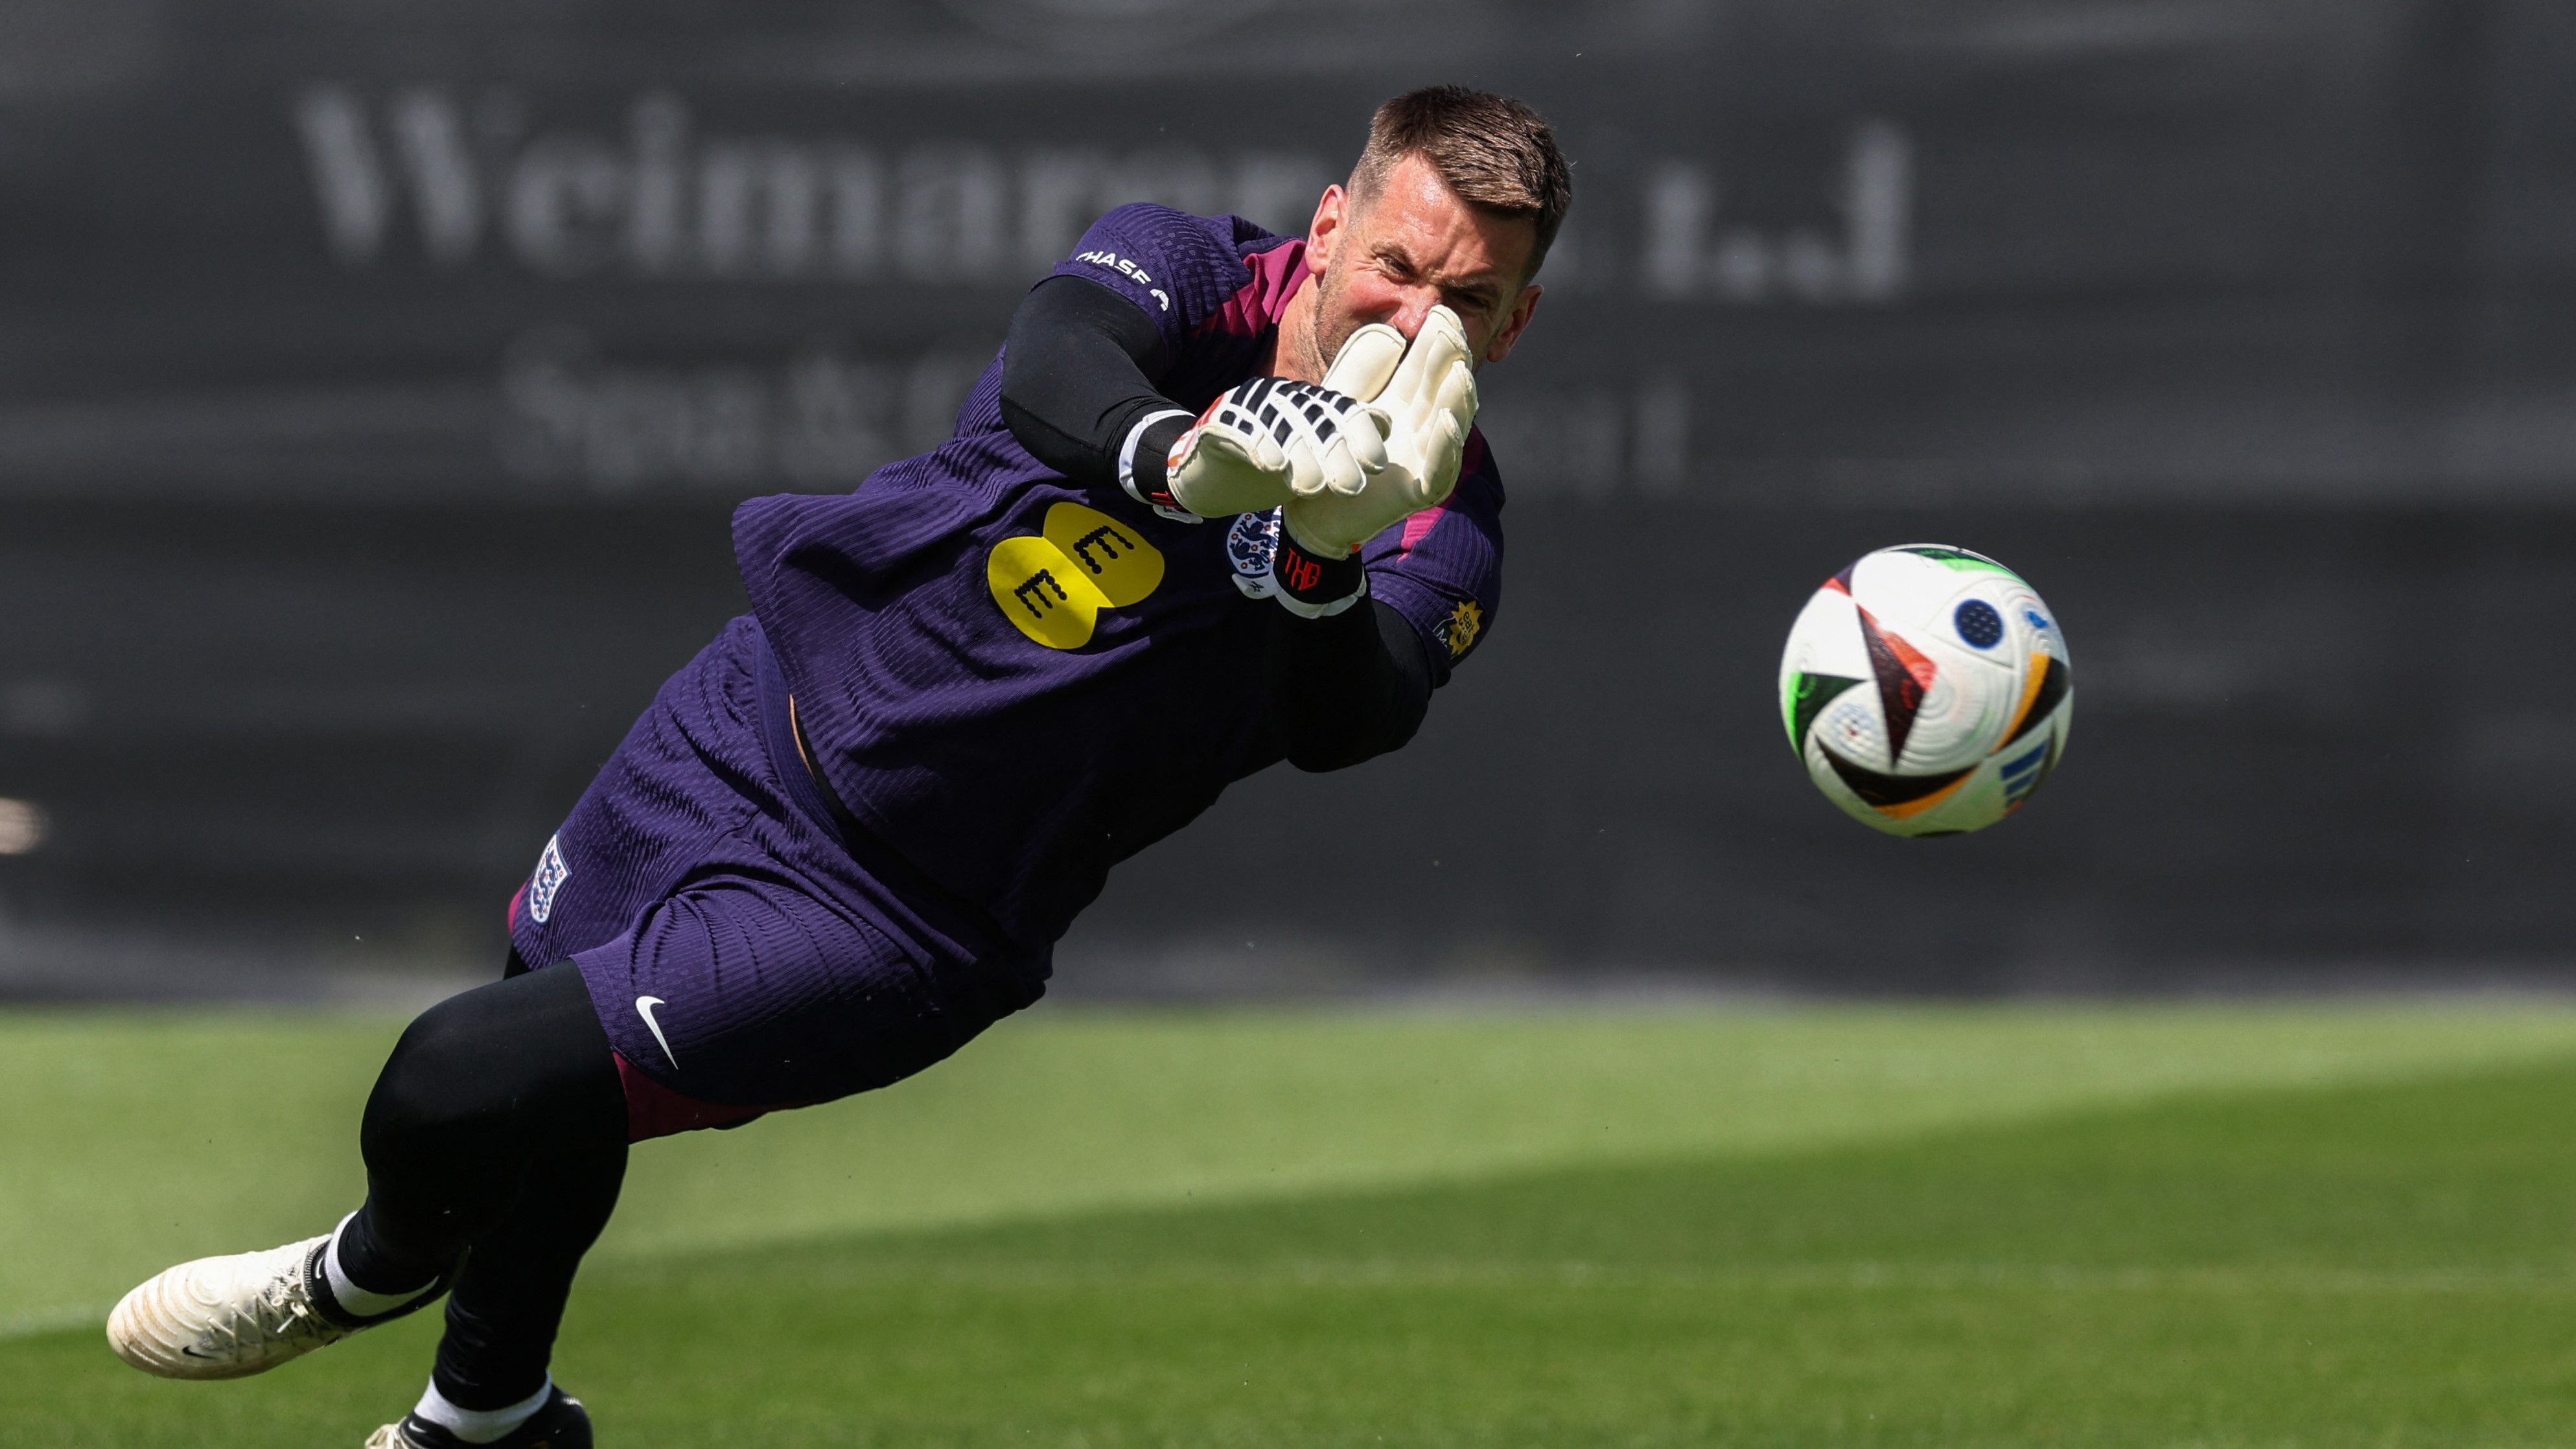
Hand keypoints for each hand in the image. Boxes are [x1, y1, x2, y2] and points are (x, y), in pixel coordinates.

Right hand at [1158, 324, 1406, 517]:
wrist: (1210, 477)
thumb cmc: (1268, 467)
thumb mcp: (1312, 459)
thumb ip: (1344, 444)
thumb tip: (1386, 426)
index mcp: (1306, 404)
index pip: (1341, 411)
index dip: (1361, 434)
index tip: (1376, 465)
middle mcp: (1280, 399)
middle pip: (1314, 420)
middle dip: (1335, 452)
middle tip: (1351, 488)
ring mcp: (1248, 408)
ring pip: (1280, 425)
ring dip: (1300, 456)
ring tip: (1312, 488)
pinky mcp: (1218, 423)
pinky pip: (1241, 429)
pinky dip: (1258, 445)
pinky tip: (1272, 467)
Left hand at [1280, 305, 1476, 557]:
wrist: (1311, 506)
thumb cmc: (1330, 452)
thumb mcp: (1344, 401)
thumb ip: (1364, 369)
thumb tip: (1389, 332)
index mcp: (1405, 404)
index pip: (1428, 367)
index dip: (1438, 341)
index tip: (1443, 311)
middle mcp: (1422, 428)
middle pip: (1443, 390)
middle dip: (1451, 360)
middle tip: (1454, 329)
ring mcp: (1424, 460)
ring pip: (1451, 427)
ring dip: (1458, 400)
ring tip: (1460, 373)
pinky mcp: (1418, 491)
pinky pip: (1439, 468)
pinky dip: (1444, 446)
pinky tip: (1446, 421)